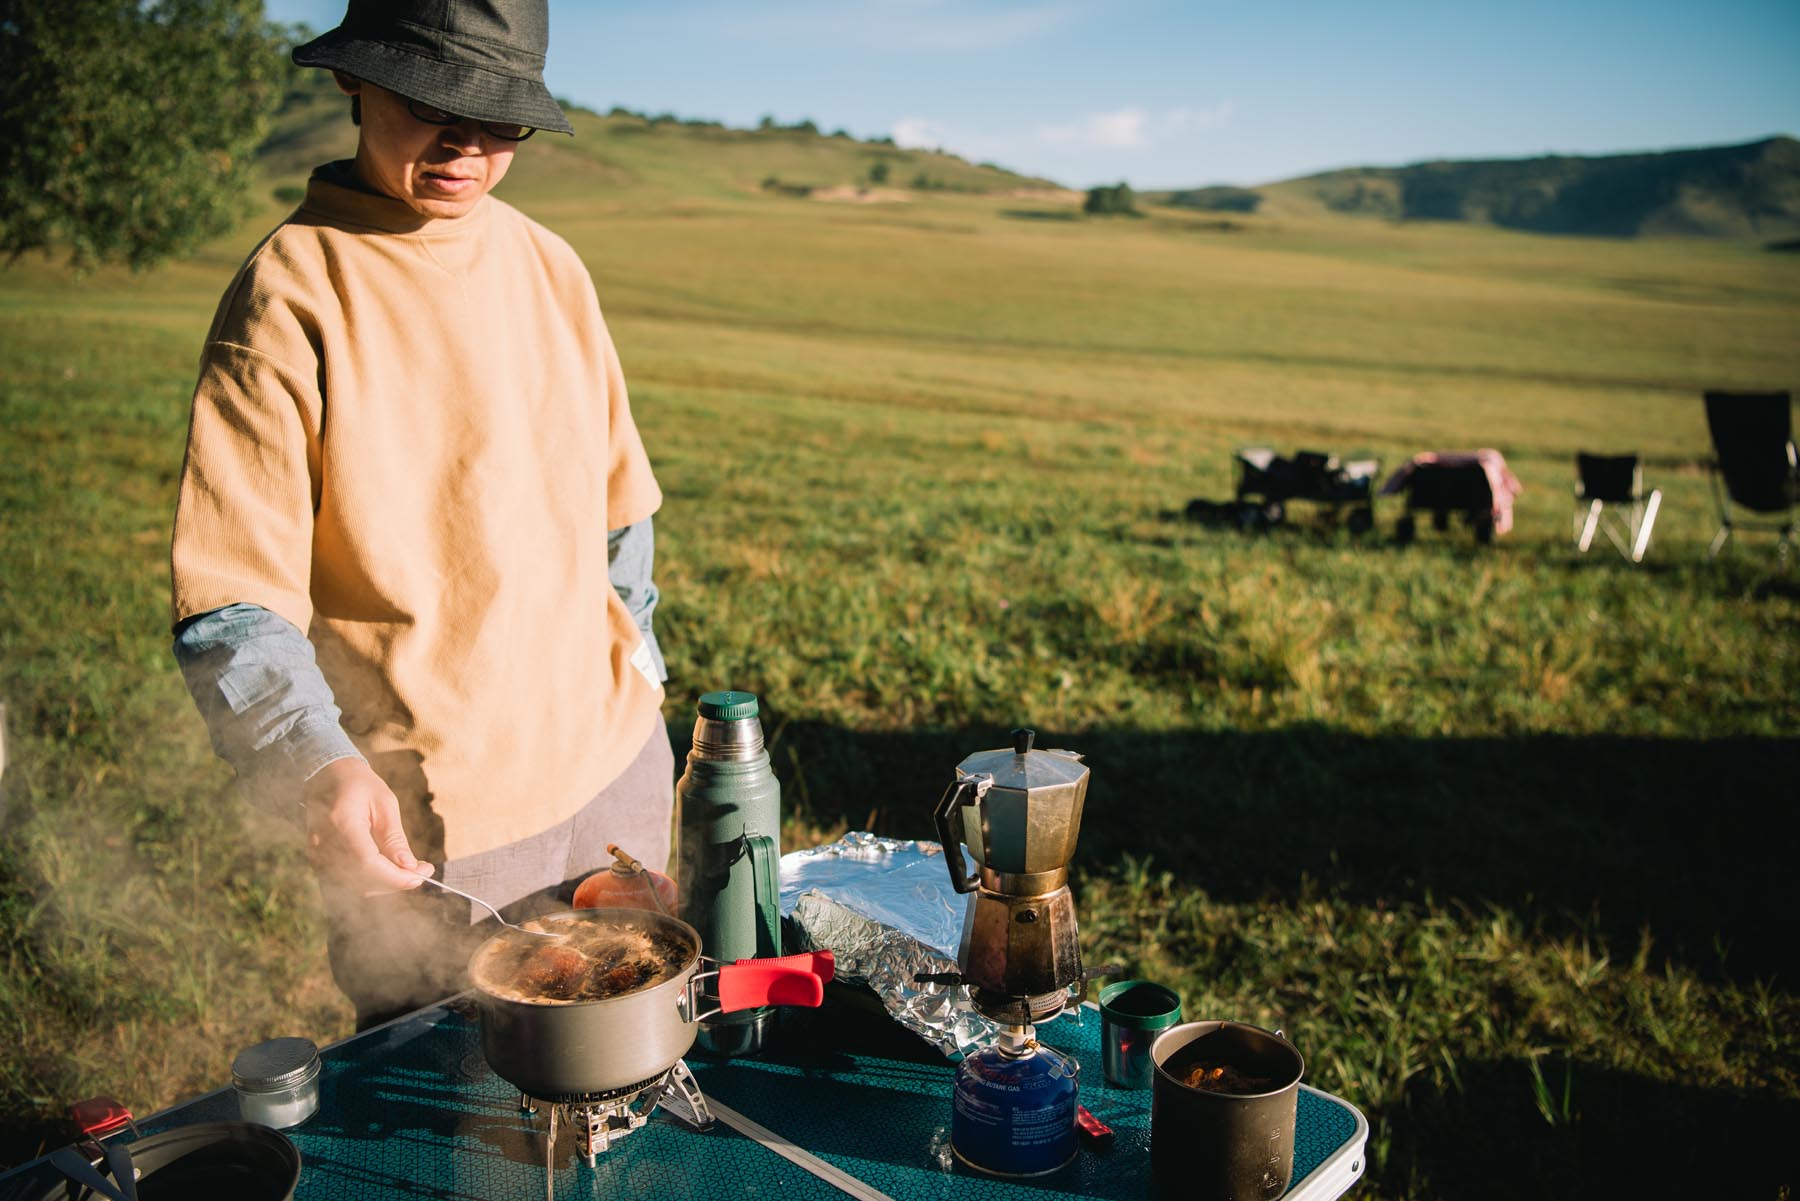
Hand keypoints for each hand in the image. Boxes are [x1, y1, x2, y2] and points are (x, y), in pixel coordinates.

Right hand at [302, 758, 434, 895]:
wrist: (328, 775)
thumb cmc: (360, 784)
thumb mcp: (385, 803)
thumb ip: (394, 838)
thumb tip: (409, 867)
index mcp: (342, 823)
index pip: (368, 863)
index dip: (395, 876)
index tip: (421, 875)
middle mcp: (324, 843)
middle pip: (362, 879)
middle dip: (396, 881)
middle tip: (423, 870)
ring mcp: (317, 854)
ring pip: (355, 886)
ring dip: (386, 884)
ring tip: (410, 869)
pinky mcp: (317, 861)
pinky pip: (346, 882)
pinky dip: (371, 881)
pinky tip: (389, 870)